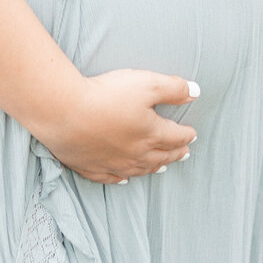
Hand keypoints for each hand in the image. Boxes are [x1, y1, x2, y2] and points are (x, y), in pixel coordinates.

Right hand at [35, 69, 198, 183]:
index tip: (193, 134)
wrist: (65, 112)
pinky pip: (111, 178)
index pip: (175, 136)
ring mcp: (113, 163)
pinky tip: (124, 179)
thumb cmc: (106, 95)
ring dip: (153, 167)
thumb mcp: (146, 83)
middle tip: (184, 153)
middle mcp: (136, 153)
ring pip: (140, 169)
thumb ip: (173, 88)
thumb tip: (196, 92)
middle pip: (161, 156)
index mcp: (151, 133)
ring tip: (162, 167)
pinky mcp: (91, 167)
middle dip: (175, 154)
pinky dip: (121, 179)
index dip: (186, 134)